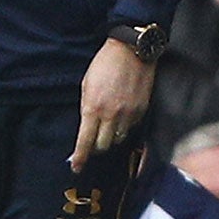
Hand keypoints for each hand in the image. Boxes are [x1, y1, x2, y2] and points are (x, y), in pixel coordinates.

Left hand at [69, 36, 156, 171]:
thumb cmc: (104, 65)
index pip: (85, 141)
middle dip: (96, 146)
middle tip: (93, 141)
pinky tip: (122, 115)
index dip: (80, 157)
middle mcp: (111, 114)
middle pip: (103, 145)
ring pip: (118, 139)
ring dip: (111, 137)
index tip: (76, 167)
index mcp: (93, 107)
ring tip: (108, 125)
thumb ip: (86, 107)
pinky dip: (125, 126)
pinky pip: (132, 128)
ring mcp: (128, 114)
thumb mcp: (86, 84)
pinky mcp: (141, 111)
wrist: (131, 51)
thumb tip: (86, 127)